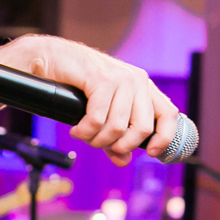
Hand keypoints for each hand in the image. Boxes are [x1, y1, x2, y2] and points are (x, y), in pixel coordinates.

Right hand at [15, 38, 179, 164]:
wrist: (51, 58)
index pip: (168, 114)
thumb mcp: (102, 114)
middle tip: (100, 145)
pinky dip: (85, 131)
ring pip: (118, 127)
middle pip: (142, 128)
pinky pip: (98, 119)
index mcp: (143, 87)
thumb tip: (123, 160)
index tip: (150, 153)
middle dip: (120, 145)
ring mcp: (121, 78)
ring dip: (97, 139)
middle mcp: (137, 80)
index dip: (164, 138)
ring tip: (83, 134)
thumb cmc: (77, 86)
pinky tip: (76, 129)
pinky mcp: (101, 79)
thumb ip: (115, 137)